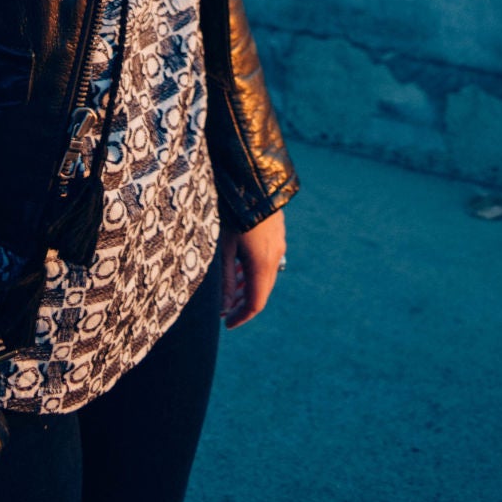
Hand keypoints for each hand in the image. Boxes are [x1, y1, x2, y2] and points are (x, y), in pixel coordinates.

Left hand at [219, 208, 286, 329]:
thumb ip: (225, 279)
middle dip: (244, 304)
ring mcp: (278, 243)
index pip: (256, 303)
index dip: (241, 317)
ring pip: (266, 275)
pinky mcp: (277, 231)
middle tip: (226, 310)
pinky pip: (268, 260)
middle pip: (262, 291)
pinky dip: (254, 270)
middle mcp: (275, 256)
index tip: (227, 324)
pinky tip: (240, 264)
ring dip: (249, 286)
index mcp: (262, 264)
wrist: (253, 177)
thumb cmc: (231, 212)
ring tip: (231, 289)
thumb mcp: (223, 247)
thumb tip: (224, 308)